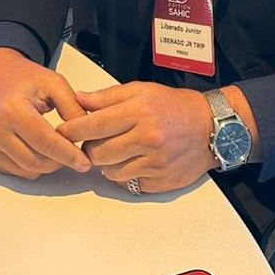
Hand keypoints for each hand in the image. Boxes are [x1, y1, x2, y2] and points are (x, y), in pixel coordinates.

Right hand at [0, 48, 91, 179]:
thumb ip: (73, 108)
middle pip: (37, 162)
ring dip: (46, 165)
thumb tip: (86, 135)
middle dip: (60, 161)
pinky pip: (16, 171)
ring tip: (55, 147)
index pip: (46, 144)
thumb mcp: (53, 83)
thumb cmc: (21, 77)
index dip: (69, 155)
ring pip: (27, 171)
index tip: (85, 162)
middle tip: (73, 152)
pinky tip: (36, 148)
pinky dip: (31, 165)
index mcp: (11, 110)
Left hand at [56, 82, 215, 193]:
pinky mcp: (161, 181)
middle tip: (92, 141)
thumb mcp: (141, 90)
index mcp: (139, 112)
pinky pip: (128, 184)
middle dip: (88, 148)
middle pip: (98, 152)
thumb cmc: (174, 106)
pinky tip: (131, 162)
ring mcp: (155, 163)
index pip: (94, 124)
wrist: (212, 127)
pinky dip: (124, 175)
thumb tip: (79, 99)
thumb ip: (107, 96)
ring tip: (114, 151)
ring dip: (106, 163)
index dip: (72, 129)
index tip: (61, 131)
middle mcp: (147, 138)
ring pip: (110, 171)